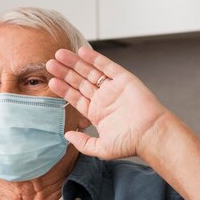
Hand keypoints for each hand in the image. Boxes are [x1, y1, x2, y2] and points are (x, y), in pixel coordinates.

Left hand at [47, 47, 171, 159]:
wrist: (151, 134)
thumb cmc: (130, 143)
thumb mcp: (100, 148)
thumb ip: (83, 142)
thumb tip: (67, 136)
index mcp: (96, 113)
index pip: (75, 97)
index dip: (64, 89)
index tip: (51, 81)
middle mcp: (103, 99)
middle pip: (79, 82)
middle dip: (65, 72)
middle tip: (49, 63)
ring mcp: (113, 88)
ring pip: (90, 72)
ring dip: (75, 63)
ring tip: (59, 54)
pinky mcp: (124, 79)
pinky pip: (107, 66)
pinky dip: (95, 58)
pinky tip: (81, 52)